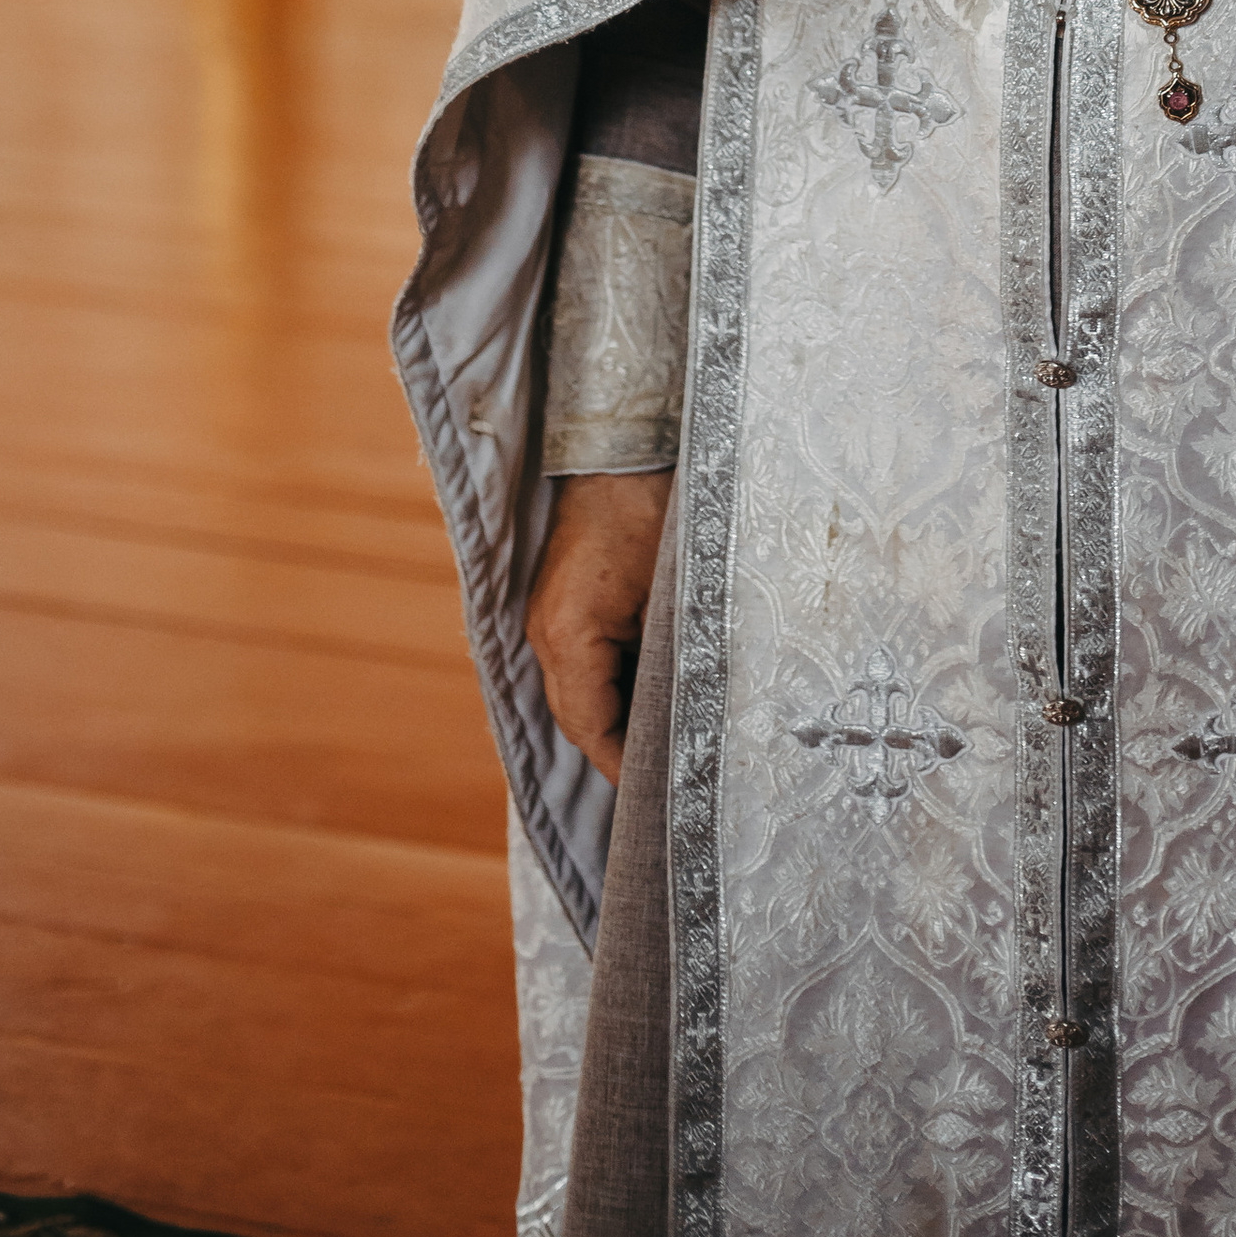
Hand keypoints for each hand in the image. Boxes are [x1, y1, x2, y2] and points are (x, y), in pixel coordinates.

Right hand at [525, 469, 671, 784]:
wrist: (623, 443)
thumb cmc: (655, 509)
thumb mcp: (672, 592)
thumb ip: (671, 657)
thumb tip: (689, 716)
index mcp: (569, 633)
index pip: (590, 727)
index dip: (625, 764)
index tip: (662, 793)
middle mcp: (546, 629)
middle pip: (579, 714)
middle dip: (619, 748)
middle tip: (666, 780)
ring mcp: (549, 614)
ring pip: (578, 690)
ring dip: (616, 716)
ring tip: (664, 745)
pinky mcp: (561, 601)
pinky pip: (581, 660)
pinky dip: (610, 683)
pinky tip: (648, 692)